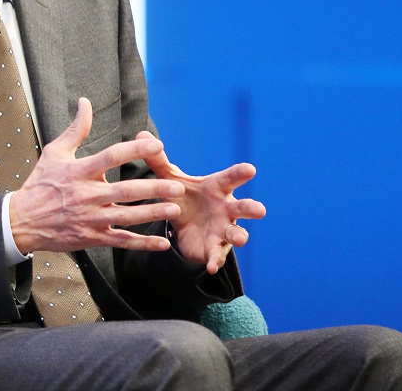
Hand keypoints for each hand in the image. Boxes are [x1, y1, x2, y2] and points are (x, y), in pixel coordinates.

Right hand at [9, 98, 185, 254]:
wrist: (21, 220)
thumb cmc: (39, 184)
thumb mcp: (54, 152)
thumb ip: (75, 129)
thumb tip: (85, 103)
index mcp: (80, 171)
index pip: (111, 157)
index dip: (135, 150)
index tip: (157, 145)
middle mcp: (88, 195)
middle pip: (126, 190)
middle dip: (154, 189)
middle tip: (177, 186)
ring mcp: (91, 218)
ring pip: (128, 217)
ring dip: (153, 213)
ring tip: (175, 209)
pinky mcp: (92, 237)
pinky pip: (121, 240)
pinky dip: (142, 243)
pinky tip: (161, 243)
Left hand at [140, 131, 266, 273]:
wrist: (184, 226)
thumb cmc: (185, 196)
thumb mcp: (170, 179)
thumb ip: (158, 160)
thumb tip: (141, 133)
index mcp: (217, 188)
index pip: (230, 178)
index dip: (240, 174)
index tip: (250, 169)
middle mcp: (227, 209)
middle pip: (243, 207)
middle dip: (250, 208)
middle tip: (259, 210)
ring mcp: (224, 230)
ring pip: (237, 233)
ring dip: (239, 235)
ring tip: (239, 238)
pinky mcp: (215, 248)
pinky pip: (217, 256)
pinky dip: (215, 261)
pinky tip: (211, 267)